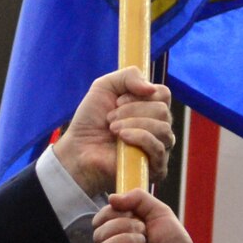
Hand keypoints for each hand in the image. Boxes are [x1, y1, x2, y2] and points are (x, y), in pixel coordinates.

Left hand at [53, 68, 174, 196]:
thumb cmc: (91, 120)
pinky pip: (159, 148)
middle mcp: (159, 127)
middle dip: (133, 111)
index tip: (118, 100)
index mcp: (151, 108)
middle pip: (163, 111)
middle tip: (110, 118)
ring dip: (134, 124)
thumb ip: (129, 76)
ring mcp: (159, 147)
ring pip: (163, 128)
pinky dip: (140, 138)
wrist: (78, 149)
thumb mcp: (104, 86)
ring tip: (113, 129)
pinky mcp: (156, 167)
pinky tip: (122, 138)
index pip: (163, 94)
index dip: (140, 94)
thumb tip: (152, 88)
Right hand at [92, 188, 211, 242]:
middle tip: (143, 232)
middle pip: (99, 232)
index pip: (100, 218)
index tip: (133, 215)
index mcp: (120, 230)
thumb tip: (111, 197)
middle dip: (122, 227)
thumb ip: (138, 198)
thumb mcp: (159, 212)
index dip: (113, 213)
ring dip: (123, 242)